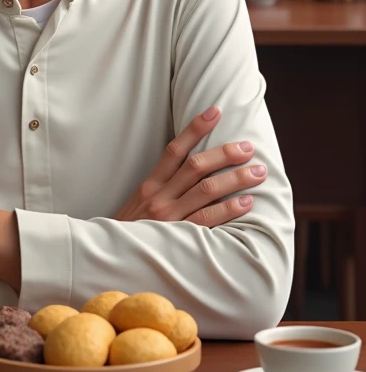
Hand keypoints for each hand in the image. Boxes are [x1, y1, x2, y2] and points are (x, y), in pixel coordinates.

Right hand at [113, 107, 266, 227]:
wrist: (114, 261)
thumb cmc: (132, 232)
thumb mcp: (139, 203)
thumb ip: (162, 187)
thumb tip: (194, 169)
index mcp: (150, 185)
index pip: (174, 149)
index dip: (195, 128)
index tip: (215, 111)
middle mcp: (159, 197)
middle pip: (196, 167)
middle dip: (225, 154)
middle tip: (248, 148)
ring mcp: (169, 218)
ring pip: (206, 189)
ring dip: (235, 179)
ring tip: (257, 172)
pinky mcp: (178, 238)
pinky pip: (208, 219)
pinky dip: (229, 208)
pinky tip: (247, 202)